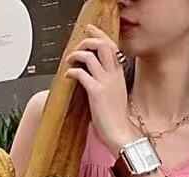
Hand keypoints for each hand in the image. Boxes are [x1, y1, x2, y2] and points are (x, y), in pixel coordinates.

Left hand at [65, 25, 134, 155]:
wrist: (120, 134)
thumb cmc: (116, 119)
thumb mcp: (116, 95)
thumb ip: (108, 82)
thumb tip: (94, 75)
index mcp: (119, 75)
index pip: (112, 46)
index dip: (100, 35)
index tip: (91, 30)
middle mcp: (114, 75)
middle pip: (103, 44)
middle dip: (88, 40)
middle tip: (78, 46)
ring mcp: (105, 83)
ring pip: (90, 56)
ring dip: (76, 54)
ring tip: (70, 60)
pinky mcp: (96, 92)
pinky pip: (81, 73)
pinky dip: (72, 71)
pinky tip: (68, 76)